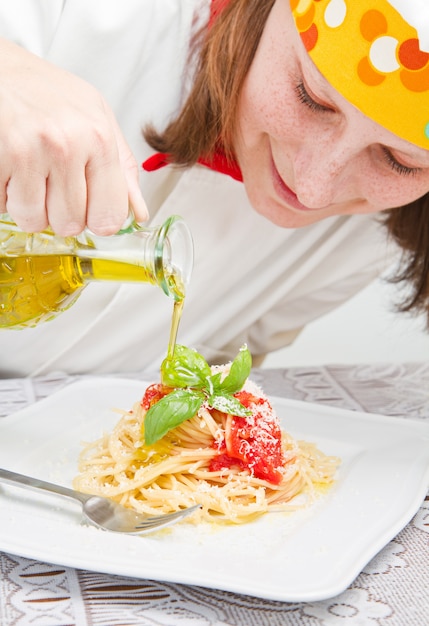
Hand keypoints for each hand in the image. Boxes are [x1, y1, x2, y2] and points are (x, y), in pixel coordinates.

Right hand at [0, 37, 147, 235]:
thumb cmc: (46, 91)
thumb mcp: (96, 117)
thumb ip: (122, 168)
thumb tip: (139, 213)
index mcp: (98, 138)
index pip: (110, 216)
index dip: (98, 220)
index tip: (89, 209)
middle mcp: (66, 145)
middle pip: (71, 225)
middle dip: (60, 212)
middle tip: (51, 182)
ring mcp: (27, 152)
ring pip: (34, 221)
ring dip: (29, 206)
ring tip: (28, 174)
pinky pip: (4, 207)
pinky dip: (5, 195)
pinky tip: (9, 168)